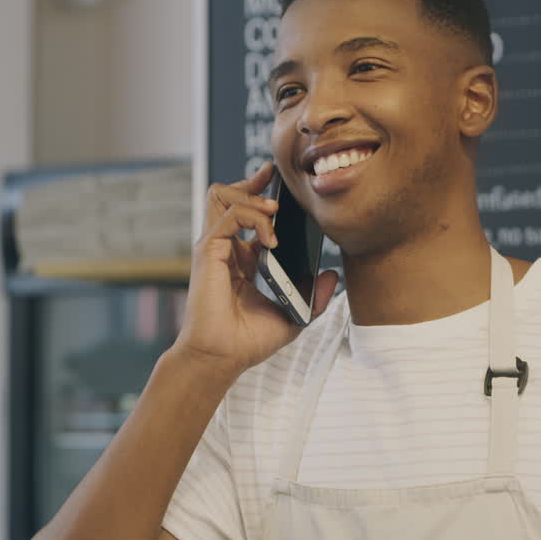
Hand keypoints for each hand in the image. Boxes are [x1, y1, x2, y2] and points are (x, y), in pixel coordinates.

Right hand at [172, 162, 338, 374]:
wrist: (221, 358)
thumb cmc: (247, 342)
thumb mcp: (292, 316)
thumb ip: (313, 296)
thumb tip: (333, 276)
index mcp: (241, 258)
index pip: (246, 213)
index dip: (262, 194)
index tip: (282, 186)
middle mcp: (225, 248)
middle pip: (228, 194)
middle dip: (253, 181)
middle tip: (275, 181)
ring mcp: (214, 247)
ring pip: (221, 195)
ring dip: (251, 195)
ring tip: (274, 213)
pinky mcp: (208, 251)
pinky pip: (228, 216)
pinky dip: (252, 218)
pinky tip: (271, 239)